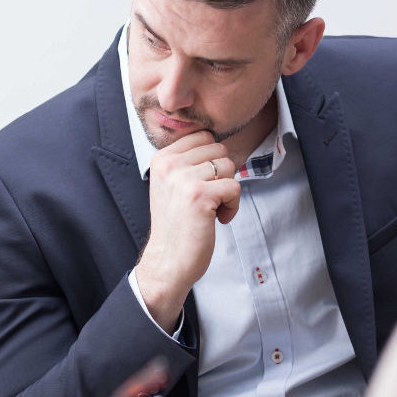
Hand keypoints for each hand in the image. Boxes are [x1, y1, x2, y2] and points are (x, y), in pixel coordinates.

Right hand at [135, 130, 239, 329]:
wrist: (168, 261)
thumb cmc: (177, 225)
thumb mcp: (173, 184)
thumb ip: (189, 161)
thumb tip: (222, 143)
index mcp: (162, 158)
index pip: (203, 136)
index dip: (212, 160)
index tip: (202, 183)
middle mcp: (169, 165)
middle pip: (219, 149)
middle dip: (221, 174)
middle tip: (208, 199)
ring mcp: (183, 179)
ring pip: (229, 166)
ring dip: (228, 191)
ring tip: (211, 209)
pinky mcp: (200, 195)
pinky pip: (234, 186)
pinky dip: (233, 206)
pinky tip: (217, 219)